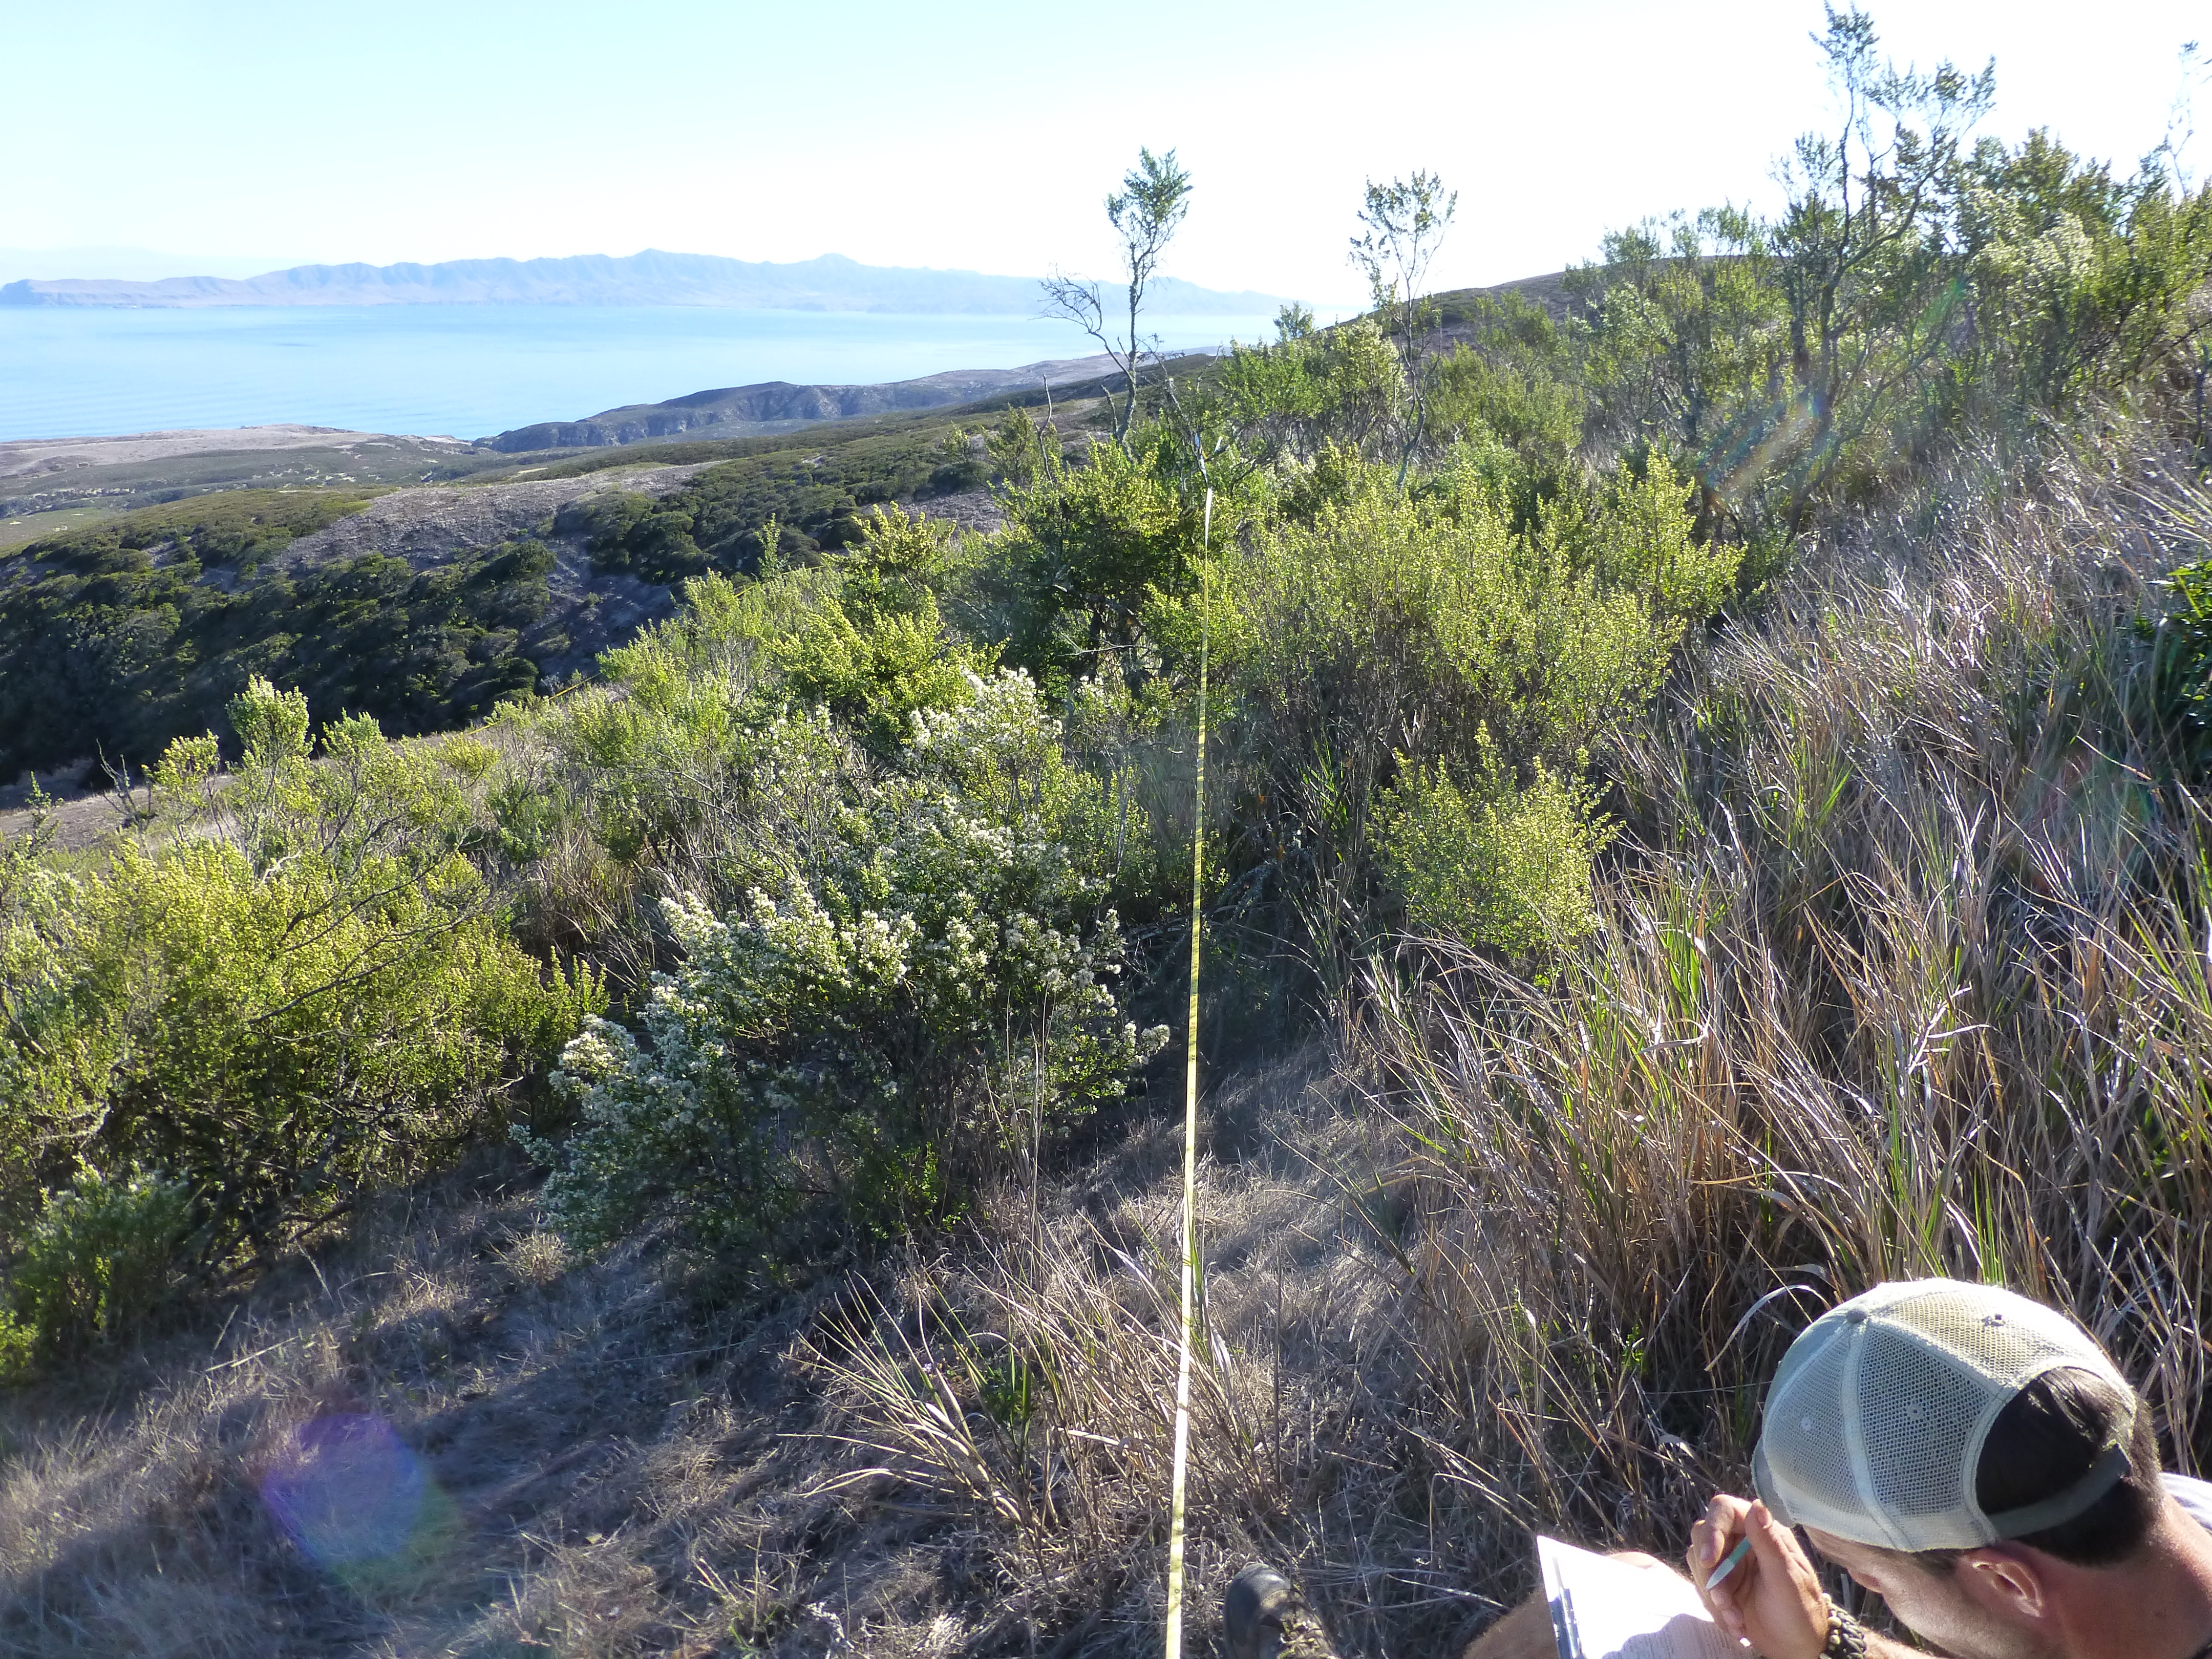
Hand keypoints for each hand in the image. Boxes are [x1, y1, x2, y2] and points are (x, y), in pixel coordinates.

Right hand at [1687, 1495, 1830, 1658]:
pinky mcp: (1722, 1583)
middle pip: (1705, 1536)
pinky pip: (1703, 1586)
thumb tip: (1757, 1505)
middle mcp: (1743, 1541)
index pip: (1725, 1510)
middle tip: (1725, 1602)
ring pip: (1700, 1564)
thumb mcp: (1786, 1580)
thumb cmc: (1801, 1613)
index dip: (1713, 1531)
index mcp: (1764, 1532)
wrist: (1796, 1649)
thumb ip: (1769, 1543)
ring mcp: (1730, 1562)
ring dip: (1714, 1595)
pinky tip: (1735, 1624)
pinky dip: (1715, 1608)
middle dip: (1712, 1574)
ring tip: (1736, 1619)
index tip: (1708, 1561)